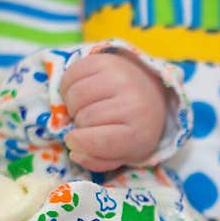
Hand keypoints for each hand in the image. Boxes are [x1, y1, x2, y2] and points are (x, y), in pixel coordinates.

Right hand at [60, 52, 168, 171]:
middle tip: (89, 123)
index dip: (80, 143)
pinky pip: (71, 75)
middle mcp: (133, 103)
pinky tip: (84, 93)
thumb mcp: (124, 153)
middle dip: (79, 124)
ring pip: (75, 96)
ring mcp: (120, 78)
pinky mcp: (106, 59)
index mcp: (139, 132)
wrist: (149, 91)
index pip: (100, 141)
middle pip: (84, 118)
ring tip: (86, 107)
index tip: (74, 141)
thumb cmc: (133, 127)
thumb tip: (75, 153)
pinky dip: (69, 87)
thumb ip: (100, 161)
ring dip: (73, 105)